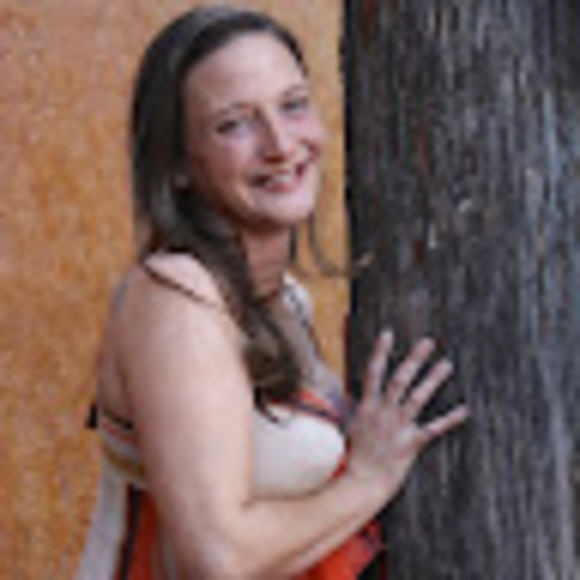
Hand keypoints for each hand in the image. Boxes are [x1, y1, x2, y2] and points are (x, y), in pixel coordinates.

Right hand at [346, 330, 468, 496]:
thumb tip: (353, 389)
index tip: (388, 333)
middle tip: (428, 342)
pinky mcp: (410, 444)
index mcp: (367, 407)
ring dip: (433, 380)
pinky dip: (450, 419)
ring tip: (447, 364)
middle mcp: (382, 413)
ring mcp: (397, 428)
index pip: (373, 373)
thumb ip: (354, 405)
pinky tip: (465, 409)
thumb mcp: (350, 425)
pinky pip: (433, 428)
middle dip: (414, 360)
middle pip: (399, 380)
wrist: (360, 483)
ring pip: (417, 398)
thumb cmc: (355, 456)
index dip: (380, 352)